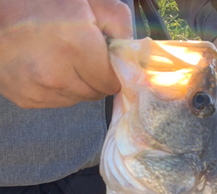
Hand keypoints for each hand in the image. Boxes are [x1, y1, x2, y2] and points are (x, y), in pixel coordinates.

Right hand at [0, 0, 132, 107]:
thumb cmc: (38, 2)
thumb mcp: (86, 1)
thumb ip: (117, 22)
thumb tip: (131, 50)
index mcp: (78, 47)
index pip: (112, 83)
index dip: (111, 71)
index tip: (103, 59)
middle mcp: (59, 75)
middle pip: (95, 93)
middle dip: (94, 78)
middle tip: (80, 56)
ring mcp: (41, 90)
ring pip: (76, 99)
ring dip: (76, 84)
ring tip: (60, 59)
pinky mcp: (27, 99)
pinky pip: (56, 102)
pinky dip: (56, 89)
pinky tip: (45, 68)